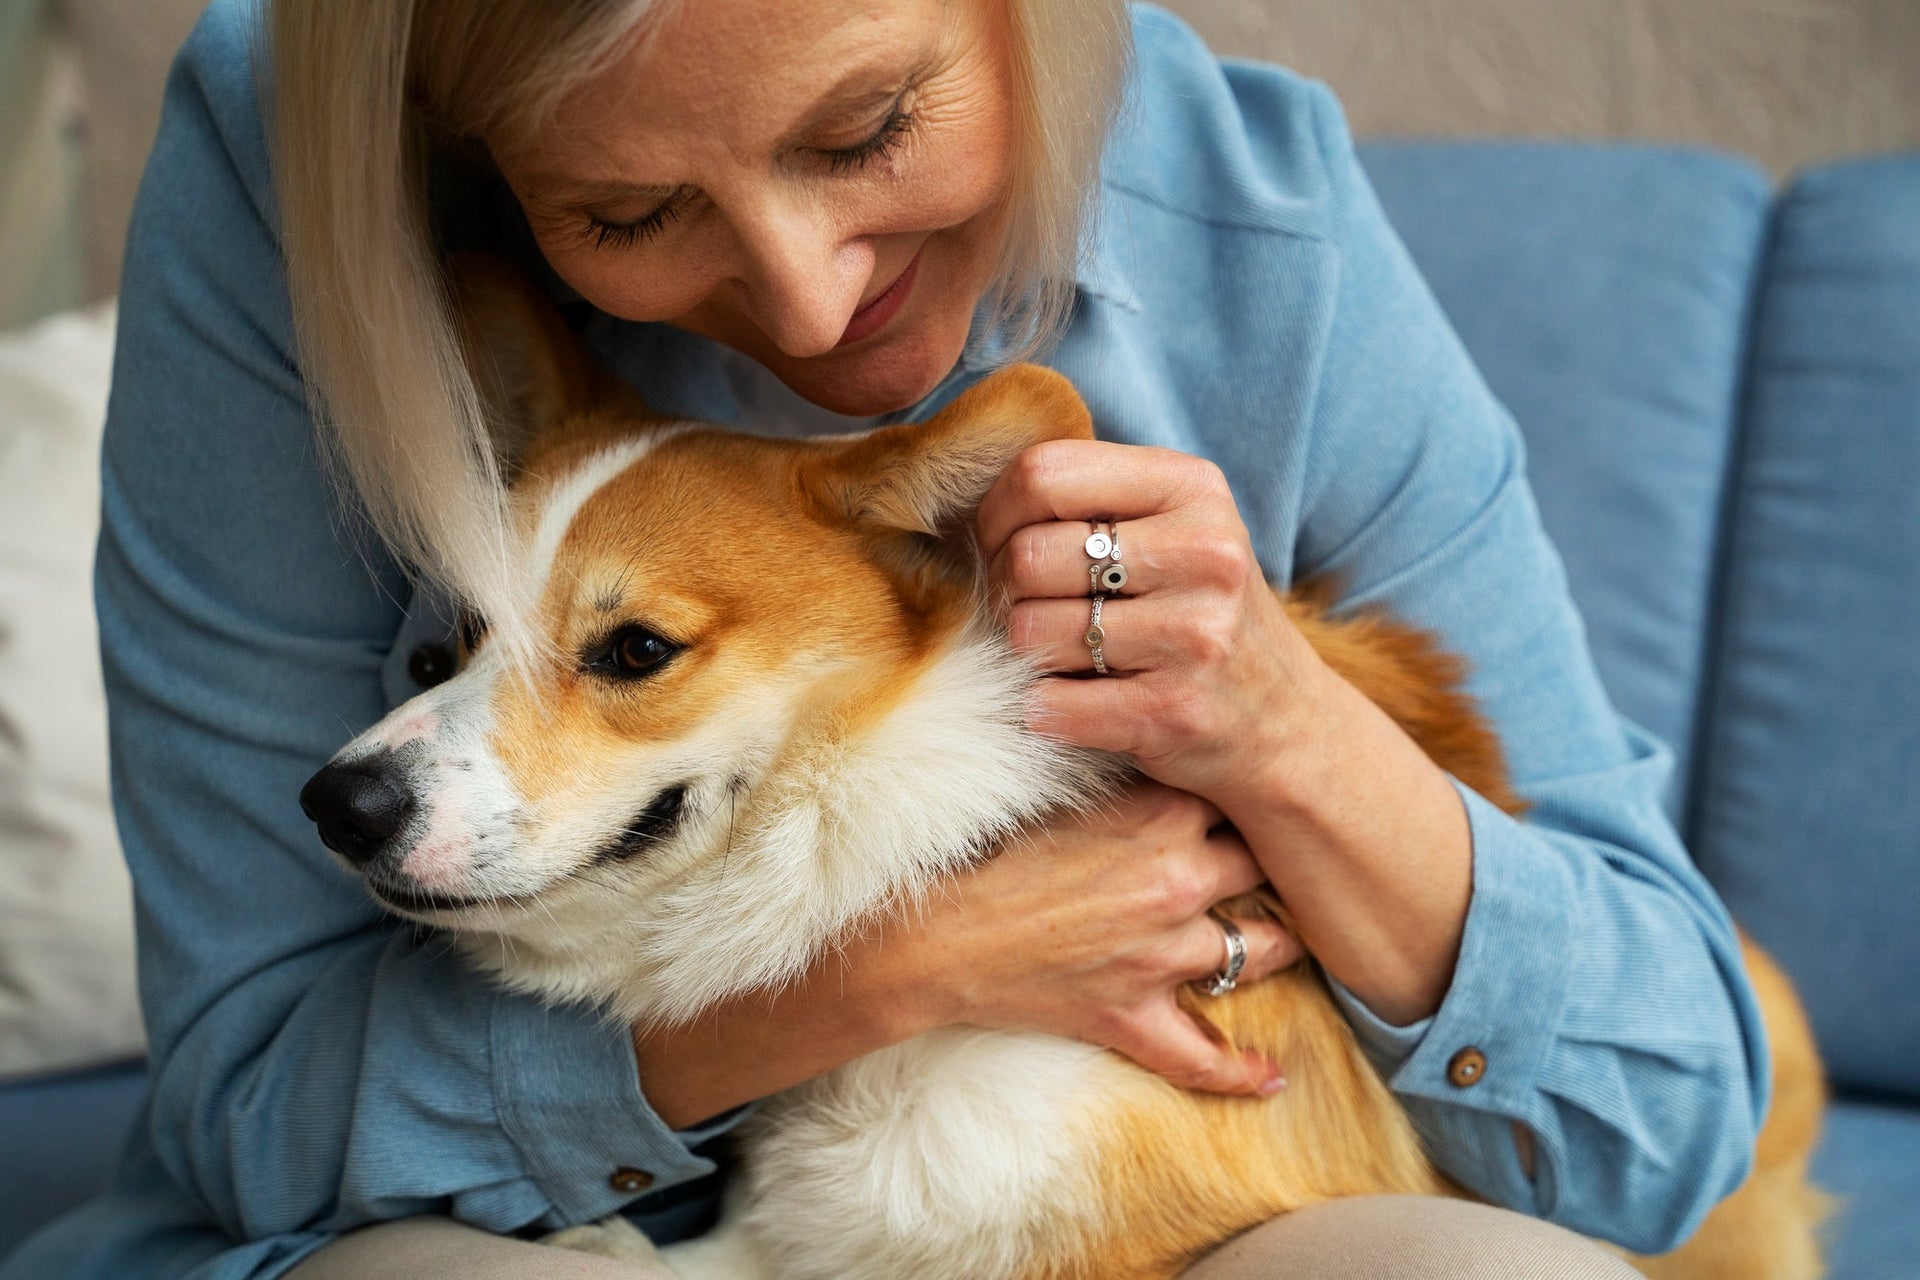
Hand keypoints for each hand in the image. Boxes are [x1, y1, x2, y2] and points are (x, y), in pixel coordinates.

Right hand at [907, 782, 1300, 1095]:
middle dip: (1272, 866)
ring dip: (1275, 946)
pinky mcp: (1135, 1017)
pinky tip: (1272, 1075)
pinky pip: (1203, 1057)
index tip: (1257, 801)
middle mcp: (1177, 884)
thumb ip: (1131, 787)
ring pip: (1258, 952)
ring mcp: (1162, 956)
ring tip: (1283, 940)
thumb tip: (1168, 760)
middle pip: (1263, 868)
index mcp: (1160, 819)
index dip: (1249, 801)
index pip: (1240, 801)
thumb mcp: (1068, 800)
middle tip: (1280, 865)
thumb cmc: (990, 857)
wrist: (936, 933)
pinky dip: (1241, 1071)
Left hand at [977, 441, 1316, 803]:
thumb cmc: (1200, 615)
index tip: (1005, 545)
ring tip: (1072, 659)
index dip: (998, 513)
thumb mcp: (1174, 528)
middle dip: (1010, 594)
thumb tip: (965, 501)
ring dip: (1031, 657)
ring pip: (1030, 634)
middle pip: (1026, 557)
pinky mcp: (1174, 709)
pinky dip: (1046, 712)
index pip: (1042, 472)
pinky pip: (1050, 705)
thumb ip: (1091, 498)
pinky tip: (1079, 705)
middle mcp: (1203, 553)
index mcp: (1192, 488)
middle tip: (1038, 613)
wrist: (1286, 725)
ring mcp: (1194, 634)